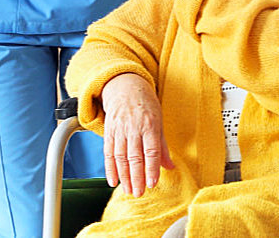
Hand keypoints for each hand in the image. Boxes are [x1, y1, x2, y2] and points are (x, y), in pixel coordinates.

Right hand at [100, 73, 173, 196]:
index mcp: (150, 125)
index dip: (151, 168)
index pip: (151, 150)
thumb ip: (162, 146)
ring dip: (124, 176)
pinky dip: (110, 168)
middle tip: (139, 193)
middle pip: (134, 157)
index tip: (152, 183)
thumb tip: (170, 167)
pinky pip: (108, 153)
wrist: (124, 86)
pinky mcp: (109, 132)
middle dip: (136, 177)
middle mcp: (133, 128)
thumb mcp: (159, 121)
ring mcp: (119, 130)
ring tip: (128, 190)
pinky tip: (113, 181)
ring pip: (120, 157)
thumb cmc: (145, 104)